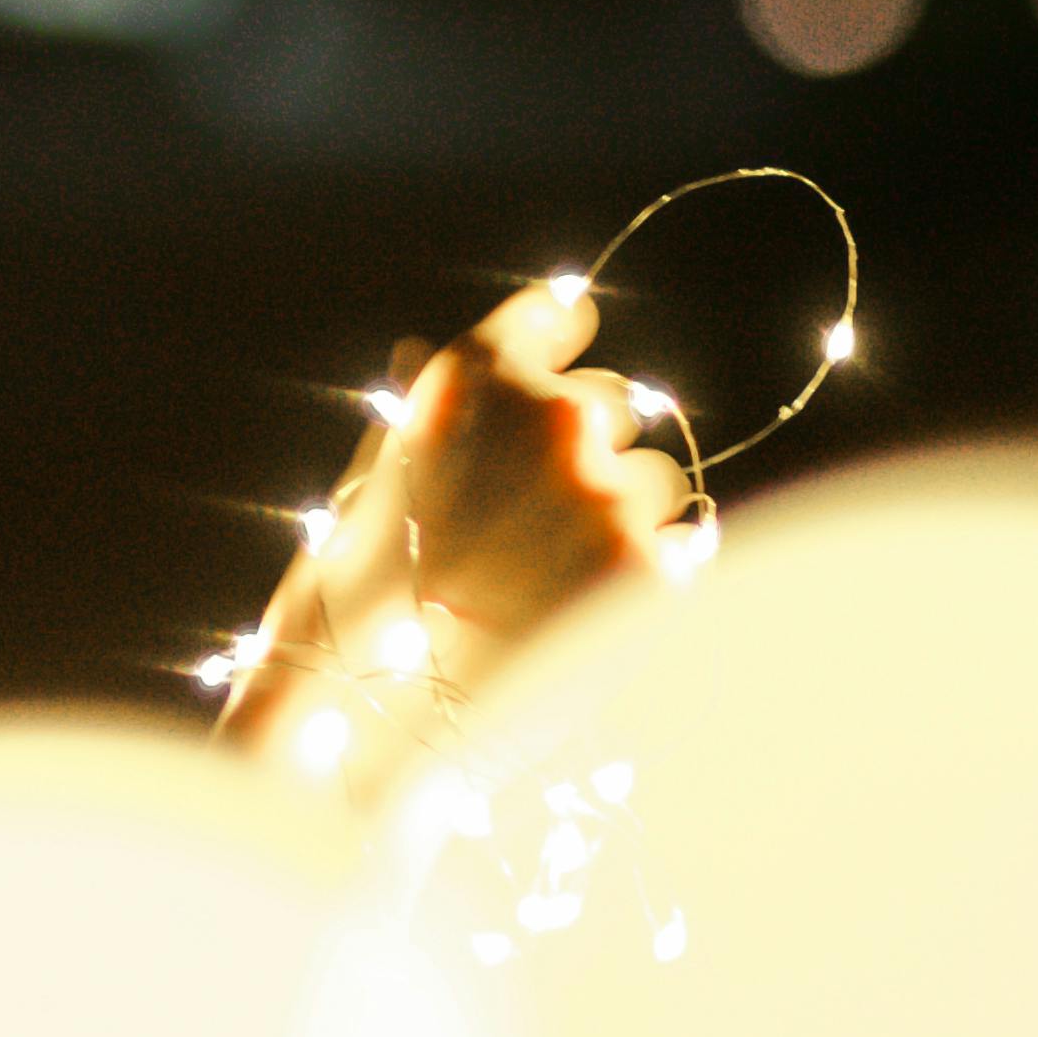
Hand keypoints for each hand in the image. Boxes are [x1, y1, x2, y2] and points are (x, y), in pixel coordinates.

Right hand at [220, 282, 688, 767]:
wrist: (376, 720)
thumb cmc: (354, 599)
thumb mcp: (369, 479)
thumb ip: (419, 409)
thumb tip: (421, 353)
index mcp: (475, 376)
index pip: (552, 316)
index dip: (557, 343)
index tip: (564, 358)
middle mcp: (552, 417)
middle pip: (611, 402)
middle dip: (582, 452)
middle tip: (537, 522)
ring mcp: (609, 491)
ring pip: (653, 479)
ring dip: (619, 518)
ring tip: (554, 584)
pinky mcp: (654, 567)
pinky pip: (683, 543)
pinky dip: (650, 570)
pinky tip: (594, 606)